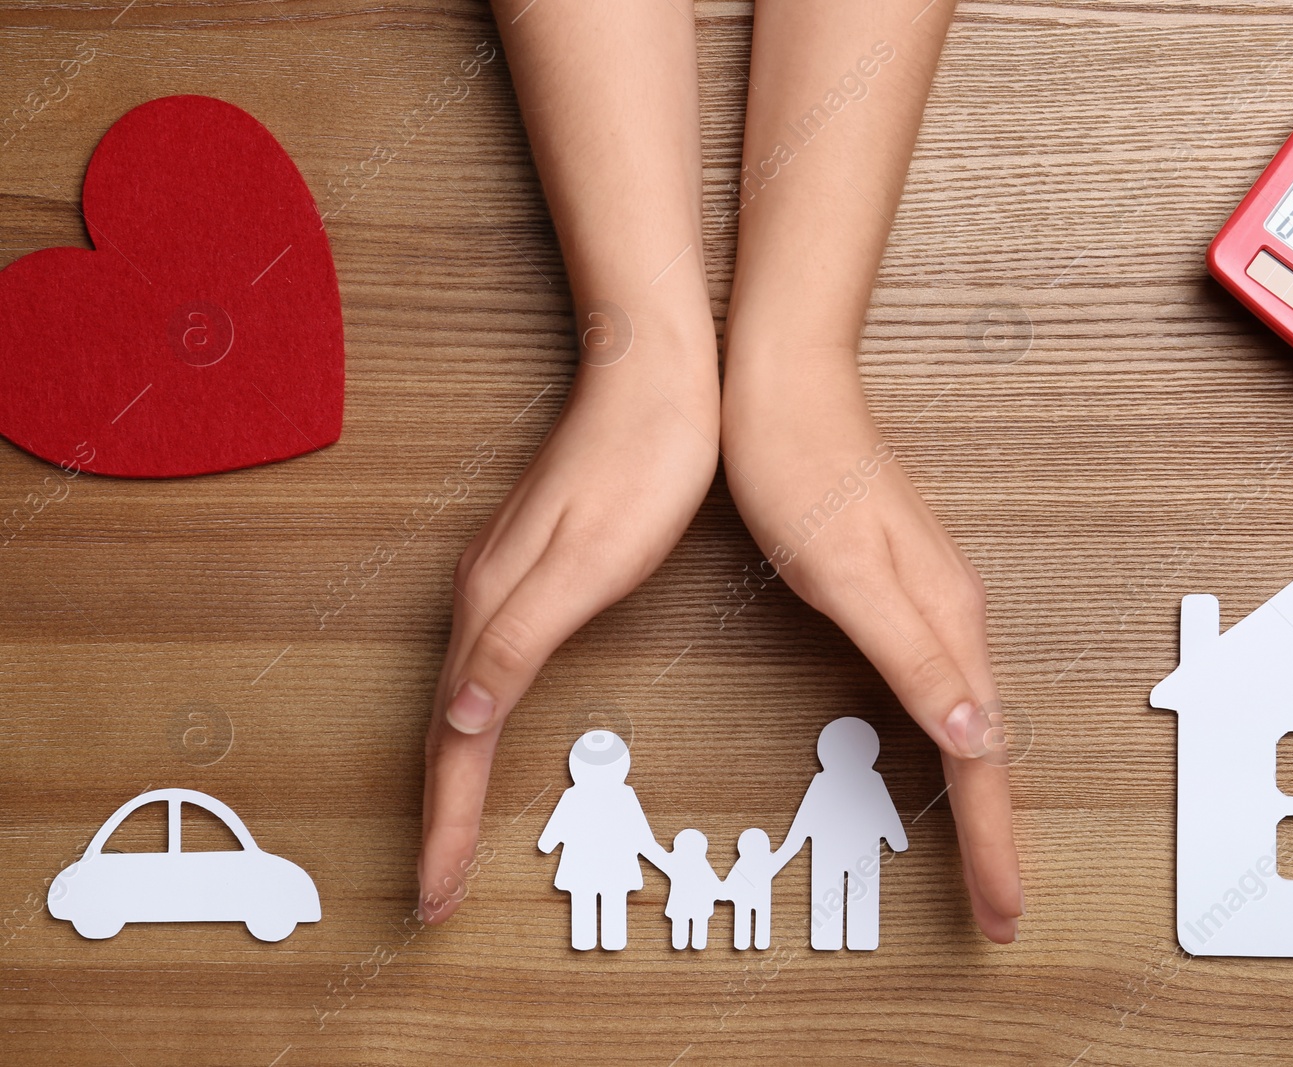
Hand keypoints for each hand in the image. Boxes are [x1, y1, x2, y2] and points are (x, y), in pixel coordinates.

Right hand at [418, 348, 717, 922]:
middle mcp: (482, 599)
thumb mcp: (587, 562)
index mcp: (493, 608)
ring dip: (452, 775)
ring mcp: (501, 581)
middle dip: (438, 817)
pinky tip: (486, 727)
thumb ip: (517, 640)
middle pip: (446, 731)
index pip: (454, 742)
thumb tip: (459, 718)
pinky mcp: (527, 568)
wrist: (654, 375)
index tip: (433, 894)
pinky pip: (486, 666)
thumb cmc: (640, 466)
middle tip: (435, 888)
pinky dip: (477, 721)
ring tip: (452, 835)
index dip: (445, 825)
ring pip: (461, 700)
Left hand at [721, 350, 1023, 942]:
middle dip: (996, 837)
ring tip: (980, 858)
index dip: (992, 844)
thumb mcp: (850, 577)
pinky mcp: (904, 590)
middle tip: (1000, 908)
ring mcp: (931, 602)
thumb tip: (978, 737)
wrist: (784, 389)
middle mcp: (953, 616)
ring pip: (971, 722)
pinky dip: (951, 744)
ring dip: (978, 797)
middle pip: (989, 749)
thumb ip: (914, 659)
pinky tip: (942, 751)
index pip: (983, 759)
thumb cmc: (803, 474)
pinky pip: (944, 688)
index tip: (1004, 913)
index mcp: (946, 622)